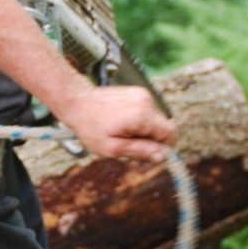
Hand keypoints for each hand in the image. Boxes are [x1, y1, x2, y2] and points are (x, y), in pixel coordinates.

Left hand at [53, 84, 175, 161]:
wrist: (77, 102)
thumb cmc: (90, 128)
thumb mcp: (112, 147)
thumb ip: (140, 151)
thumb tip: (163, 156)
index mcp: (142, 115)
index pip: (170, 132)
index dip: (164, 146)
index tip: (148, 153)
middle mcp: (146, 101)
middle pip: (163, 126)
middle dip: (151, 140)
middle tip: (130, 147)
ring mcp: (142, 94)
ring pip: (155, 120)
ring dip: (143, 131)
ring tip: (122, 134)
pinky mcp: (137, 92)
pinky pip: (147, 112)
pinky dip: (139, 121)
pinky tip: (122, 124)